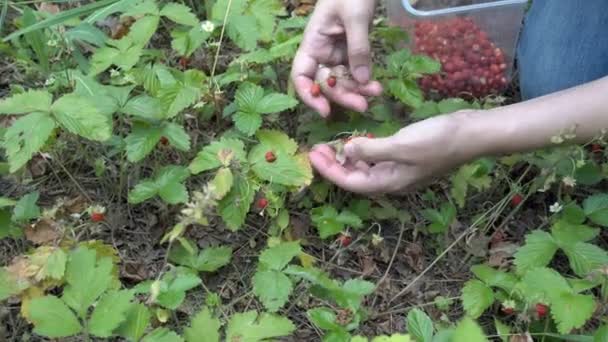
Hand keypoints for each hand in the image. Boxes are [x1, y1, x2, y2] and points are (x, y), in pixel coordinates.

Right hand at [291, 0, 382, 116]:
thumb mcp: (355, 17)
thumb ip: (358, 48)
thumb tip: (362, 80)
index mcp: (313, 43)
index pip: (301, 75)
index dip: (308, 94)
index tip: (324, 110)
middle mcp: (322, 53)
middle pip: (326, 83)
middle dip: (343, 96)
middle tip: (363, 106)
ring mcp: (337, 54)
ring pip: (342, 81)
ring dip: (357, 91)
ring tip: (376, 92)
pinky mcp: (352, 53)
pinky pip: (355, 73)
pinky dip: (364, 81)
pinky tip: (375, 86)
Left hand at [308, 113, 478, 193]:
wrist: (472, 134)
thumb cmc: (438, 140)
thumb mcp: (401, 145)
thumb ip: (371, 150)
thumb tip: (346, 152)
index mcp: (390, 183)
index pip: (351, 182)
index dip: (329, 170)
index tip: (313, 155)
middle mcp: (393, 180)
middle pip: (356, 178)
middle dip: (334, 165)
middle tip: (317, 148)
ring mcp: (401, 170)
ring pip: (366, 168)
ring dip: (348, 158)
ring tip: (331, 144)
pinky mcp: (407, 157)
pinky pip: (378, 159)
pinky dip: (365, 151)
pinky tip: (358, 141)